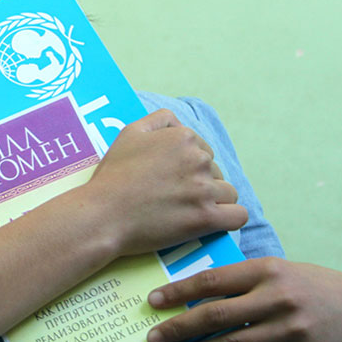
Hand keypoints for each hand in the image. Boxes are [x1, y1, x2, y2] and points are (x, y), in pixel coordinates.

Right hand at [82, 109, 247, 255]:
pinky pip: (238, 216)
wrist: (103, 214)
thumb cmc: (113, 176)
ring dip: (213, 201)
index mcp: (182, 137)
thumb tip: (178, 123)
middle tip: (173, 196)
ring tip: (187, 211)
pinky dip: (228, 219)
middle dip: (200, 183)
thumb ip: (158, 120)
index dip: (188, 166)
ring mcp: (204, 189)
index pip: (203, 150)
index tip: (170, 179)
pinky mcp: (206, 218)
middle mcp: (197, 159)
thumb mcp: (129, 133)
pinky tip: (212, 221)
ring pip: (228, 193)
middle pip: (215, 171)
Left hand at [146, 258, 341, 341]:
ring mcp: (289, 327)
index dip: (179, 291)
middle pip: (217, 315)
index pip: (213, 280)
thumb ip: (239, 279)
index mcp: (266, 269)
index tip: (153, 301)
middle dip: (179, 328)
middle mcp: (277, 296)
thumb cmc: (302, 285)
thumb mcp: (274, 270)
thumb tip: (189, 293)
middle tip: (152, 337)